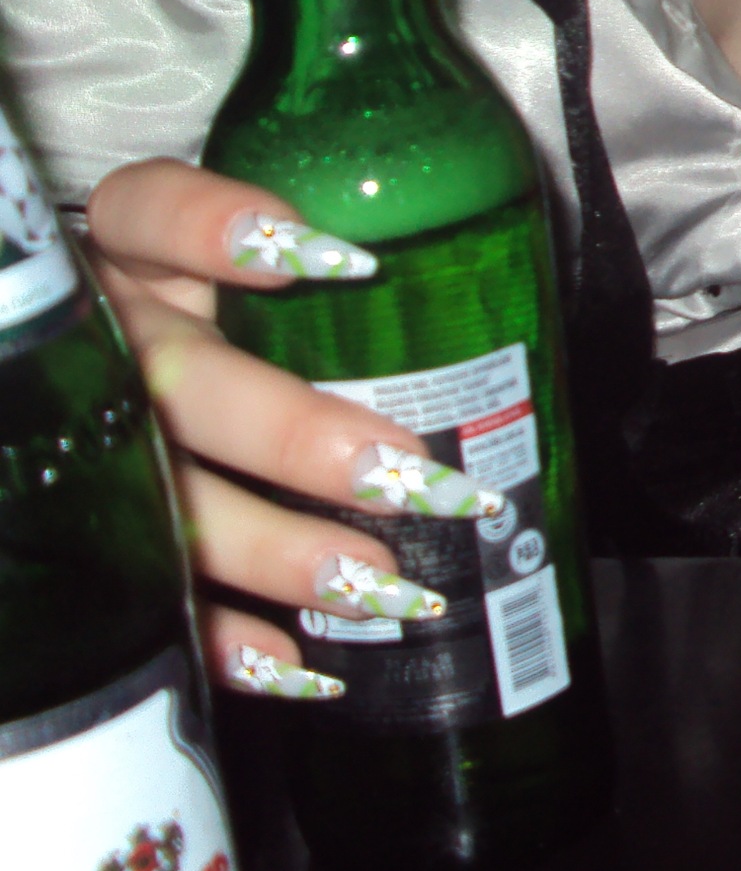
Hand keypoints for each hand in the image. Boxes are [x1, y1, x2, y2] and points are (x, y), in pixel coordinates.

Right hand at [87, 160, 506, 700]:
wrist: (105, 382)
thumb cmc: (229, 307)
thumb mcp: (253, 262)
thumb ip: (338, 265)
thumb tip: (514, 322)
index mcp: (143, 255)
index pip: (148, 209)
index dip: (219, 227)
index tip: (341, 259)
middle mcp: (114, 340)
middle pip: (179, 380)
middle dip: (291, 433)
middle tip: (403, 473)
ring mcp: (98, 440)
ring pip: (166, 496)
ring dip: (278, 550)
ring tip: (378, 583)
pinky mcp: (97, 531)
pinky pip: (145, 591)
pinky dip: (218, 636)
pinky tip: (295, 661)